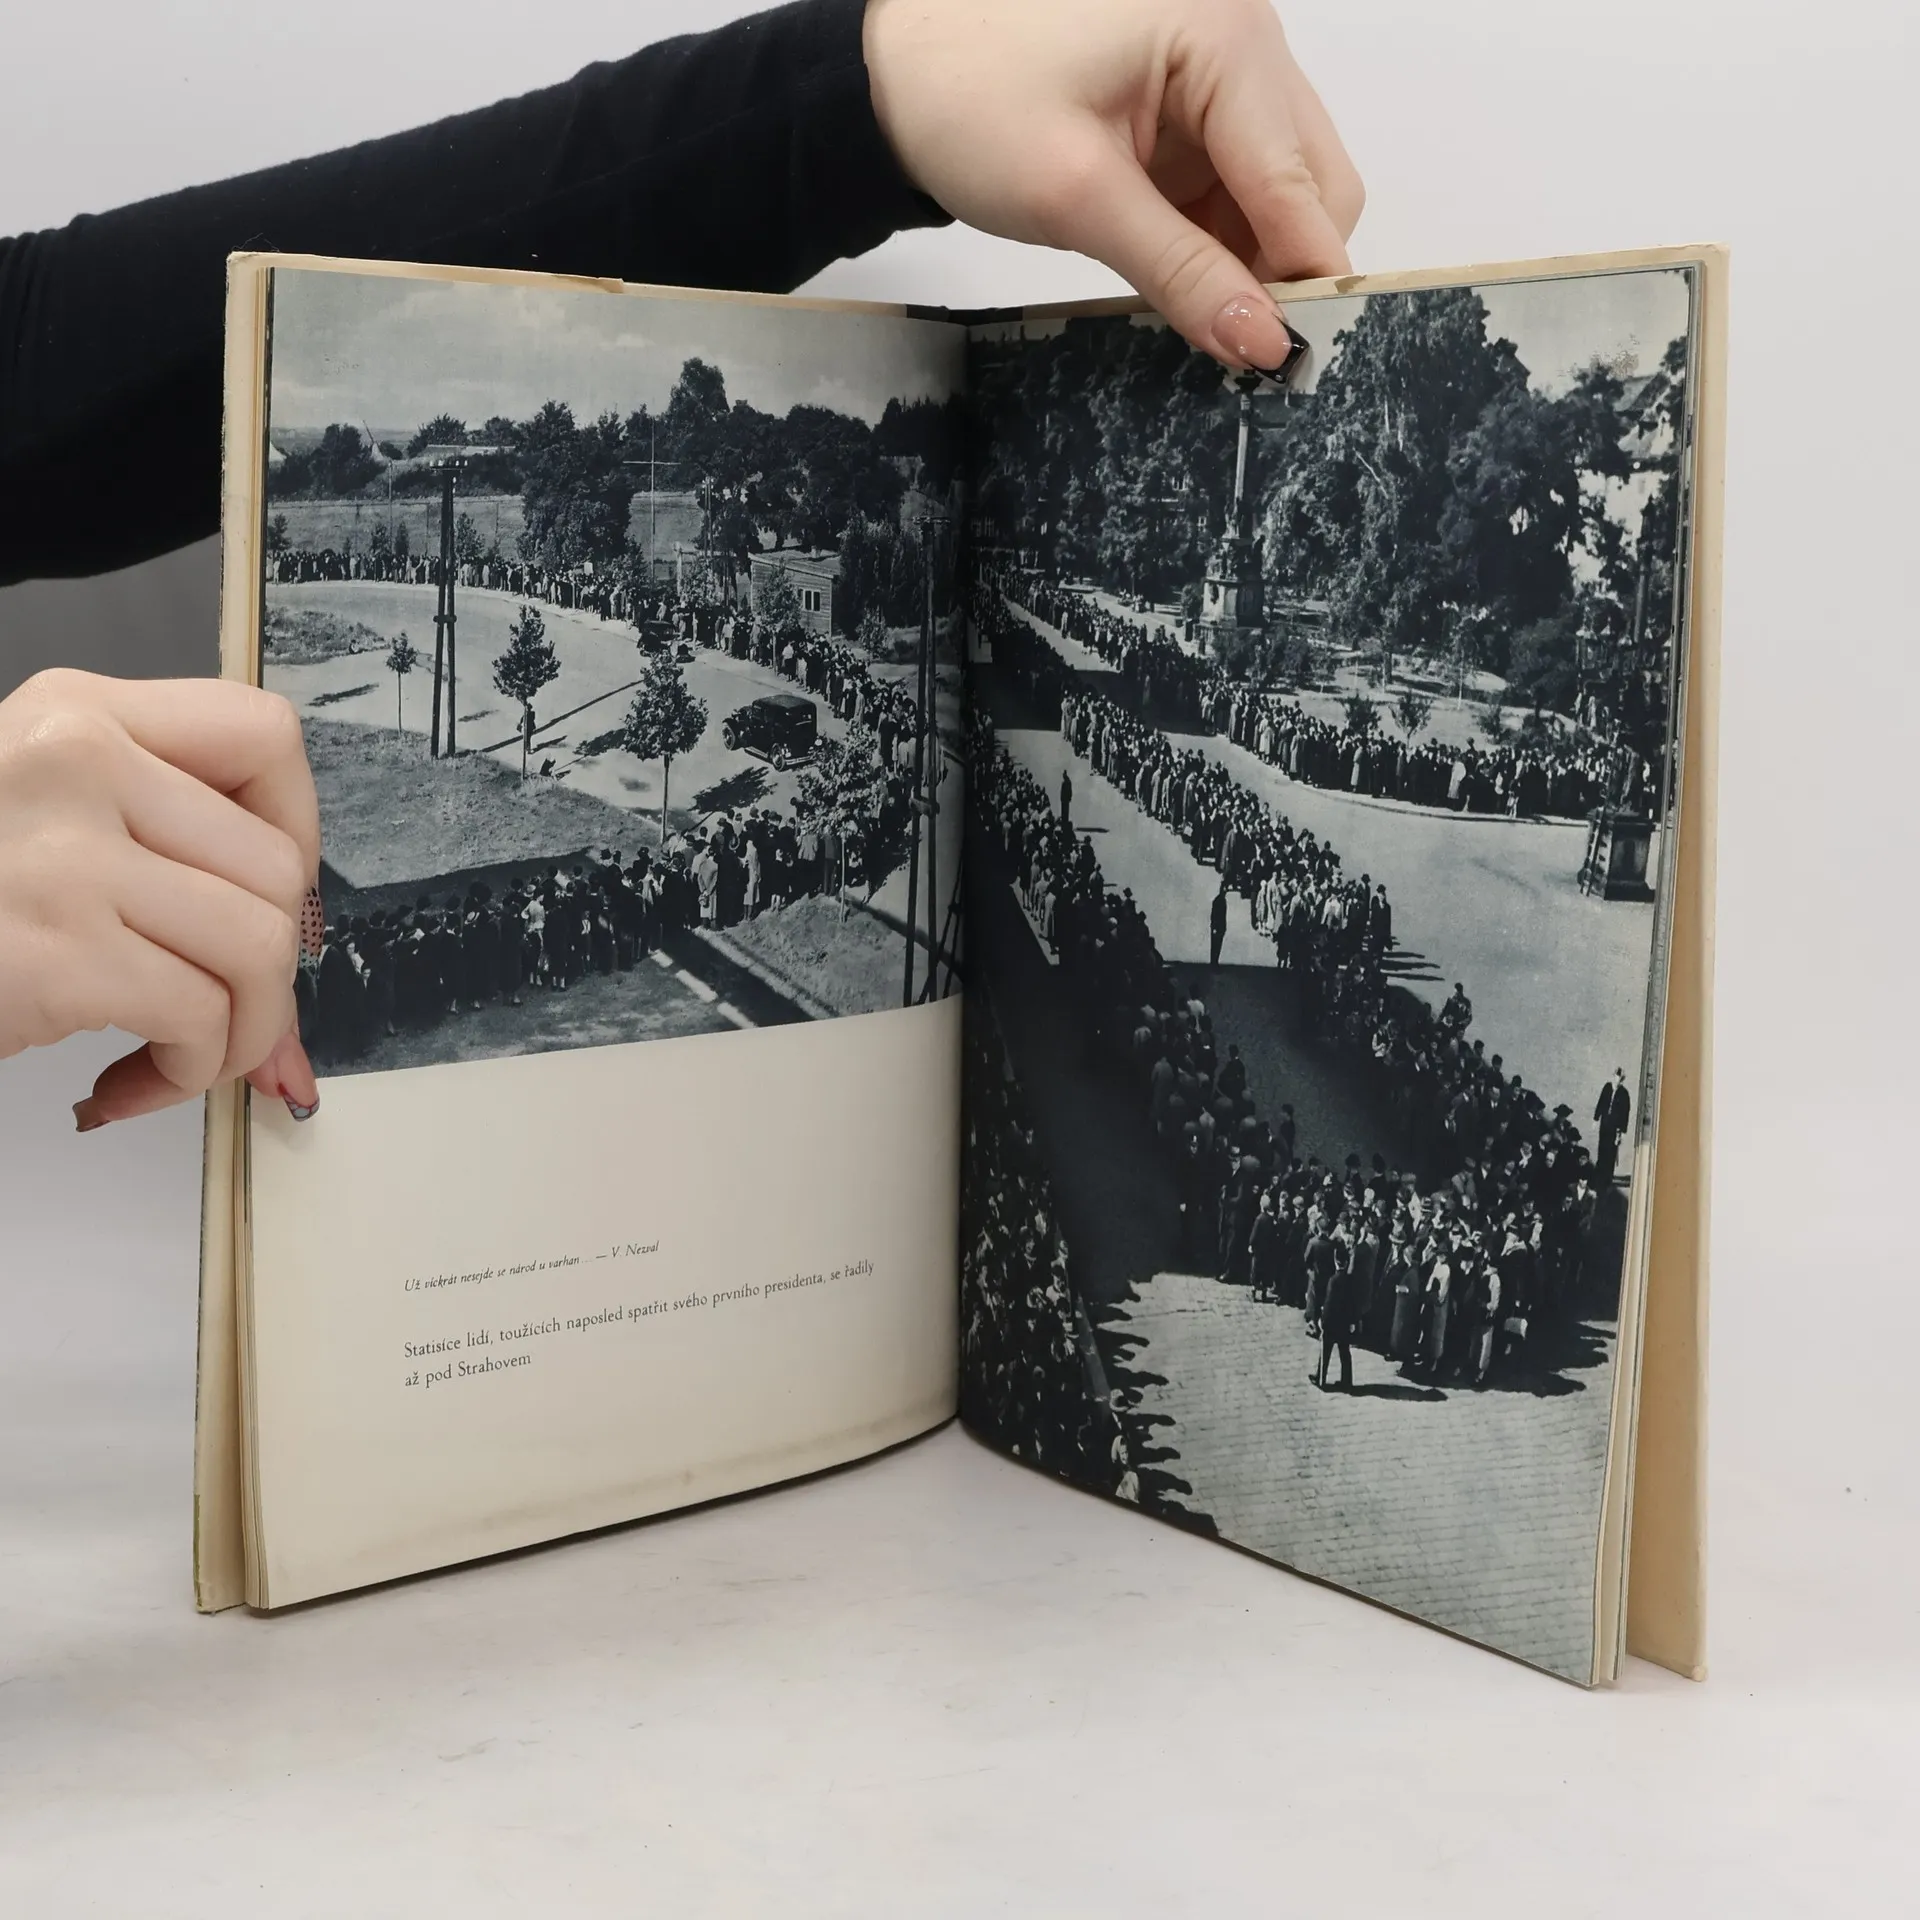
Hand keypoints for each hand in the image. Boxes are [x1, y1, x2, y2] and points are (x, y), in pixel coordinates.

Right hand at [0, 670, 321, 1127]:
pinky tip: (122, 1086)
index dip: (297, 830)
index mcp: (76, 712)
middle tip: (216, 1016)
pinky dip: (185, 1074)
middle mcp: (74, 759)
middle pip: (277, 868)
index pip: (266, 735)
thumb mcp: (46, 827)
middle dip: (272, 970)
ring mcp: (63, 853)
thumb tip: (296, 958)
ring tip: (182, 1057)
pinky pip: (201, 1018)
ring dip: (242, 1033)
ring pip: (260, 947)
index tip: (268, 899)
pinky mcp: (56, 950)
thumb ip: (165, 853)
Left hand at [866, 0, 1362, 371]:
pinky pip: (1240, 189)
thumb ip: (1181, 273)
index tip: (1287, 365)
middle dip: (1283, 269)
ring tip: (1193, 312)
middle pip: (1314, 185)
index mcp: (1225, 38)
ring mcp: (1223, 74)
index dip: (1302, 283)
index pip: (1301, 186)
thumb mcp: (1078, 197)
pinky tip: (1181, 280)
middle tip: (1233, 345)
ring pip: (1283, 193)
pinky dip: (1220, 242)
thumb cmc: (967, 102)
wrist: (898, 72)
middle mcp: (1245, 42)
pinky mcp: (1195, 109)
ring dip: (1250, 260)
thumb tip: (1261, 345)